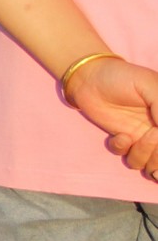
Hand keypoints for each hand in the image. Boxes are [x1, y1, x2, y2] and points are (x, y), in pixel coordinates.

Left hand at [73, 57, 157, 177]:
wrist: (90, 80)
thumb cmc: (122, 77)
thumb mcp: (149, 86)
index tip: (156, 133)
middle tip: (148, 136)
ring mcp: (143, 136)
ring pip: (150, 163)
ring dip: (141, 156)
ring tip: (130, 138)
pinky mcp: (124, 141)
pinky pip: (128, 158)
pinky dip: (123, 150)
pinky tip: (117, 136)